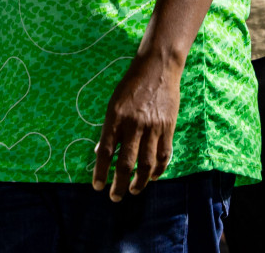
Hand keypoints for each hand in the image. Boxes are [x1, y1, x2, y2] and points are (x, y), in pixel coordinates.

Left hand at [93, 51, 182, 200]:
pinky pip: (163, 155)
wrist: (157, 69)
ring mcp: (152, 127)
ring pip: (146, 164)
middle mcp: (133, 125)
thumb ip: (109, 130)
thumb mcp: (113, 104)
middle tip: (115, 197)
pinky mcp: (168, 128)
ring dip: (139, 182)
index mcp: (115, 118)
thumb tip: (101, 153)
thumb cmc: (131, 86)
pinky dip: (158, 169)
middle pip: (126, 163)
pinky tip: (152, 176)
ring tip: (133, 190)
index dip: (100, 171)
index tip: (97, 186)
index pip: (105, 151)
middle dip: (120, 184)